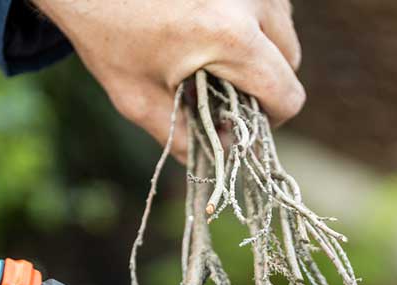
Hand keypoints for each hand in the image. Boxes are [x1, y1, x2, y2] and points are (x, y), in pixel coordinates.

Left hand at [32, 0, 303, 155]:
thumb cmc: (105, 33)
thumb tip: (221, 157)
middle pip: (291, 59)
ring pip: (281, 27)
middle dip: (264, 82)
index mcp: (230, 38)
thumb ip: (184, 138)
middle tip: (223, 92)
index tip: (242, 124)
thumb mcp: (137, 100)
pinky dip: (248, 20)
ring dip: (259, 49)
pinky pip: (265, 2)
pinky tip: (209, 26)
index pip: (286, 94)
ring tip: (211, 57)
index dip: (270, 119)